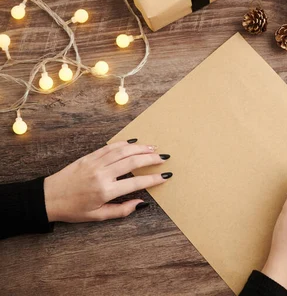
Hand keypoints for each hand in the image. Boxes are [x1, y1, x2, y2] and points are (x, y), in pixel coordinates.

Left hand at [44, 140, 171, 222]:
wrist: (48, 198)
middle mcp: (102, 174)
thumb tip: (141, 203)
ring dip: (141, 148)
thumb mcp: (98, 216)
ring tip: (153, 149)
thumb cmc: (73, 210)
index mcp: (106, 191)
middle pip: (133, 162)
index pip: (136, 182)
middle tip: (164, 158)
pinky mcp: (89, 156)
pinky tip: (134, 143)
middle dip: (151, 159)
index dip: (153, 179)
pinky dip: (124, 143)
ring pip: (123, 151)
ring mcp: (96, 163)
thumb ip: (121, 210)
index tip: (165, 176)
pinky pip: (110, 147)